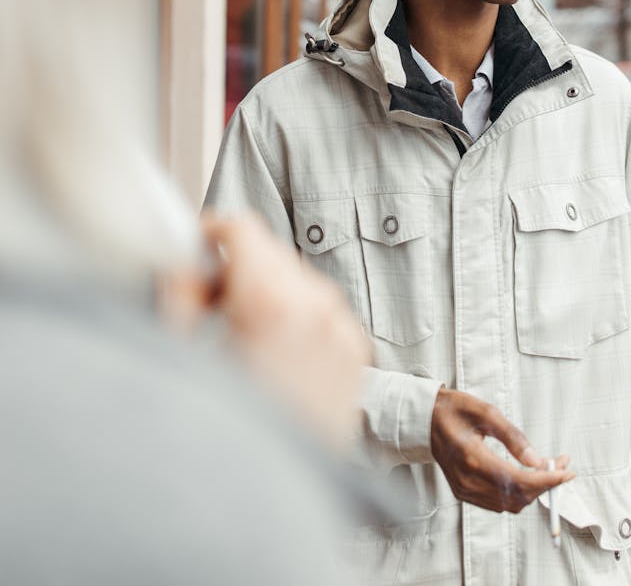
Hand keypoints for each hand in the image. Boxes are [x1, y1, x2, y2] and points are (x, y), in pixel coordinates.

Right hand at [178, 214, 370, 447]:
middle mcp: (317, 307)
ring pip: (297, 281)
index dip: (211, 232)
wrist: (274, 497)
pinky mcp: (354, 355)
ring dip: (266, 292)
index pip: (244, 230)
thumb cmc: (230, 438)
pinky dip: (295, 317)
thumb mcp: (184, 360)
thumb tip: (181, 263)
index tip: (193, 244)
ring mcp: (341, 331)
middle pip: (270, 254)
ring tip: (236, 335)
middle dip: (235, 267)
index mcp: (273, 302)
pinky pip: (321, 312)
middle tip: (202, 301)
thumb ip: (179, 296)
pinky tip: (269, 355)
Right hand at [430, 388, 573, 513]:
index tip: (566, 472)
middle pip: (517, 497)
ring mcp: (465, 490)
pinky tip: (526, 476)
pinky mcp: (464, 492)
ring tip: (547, 469)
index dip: (547, 480)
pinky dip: (518, 494)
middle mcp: (468, 480)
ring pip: (510, 504)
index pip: (519, 480)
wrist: (425, 419)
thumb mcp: (486, 411)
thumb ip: (513, 437)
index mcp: (472, 457)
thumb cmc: (453, 410)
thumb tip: (536, 460)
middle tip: (561, 465)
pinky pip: (498, 503)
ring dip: (533, 491)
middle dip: (545, 484)